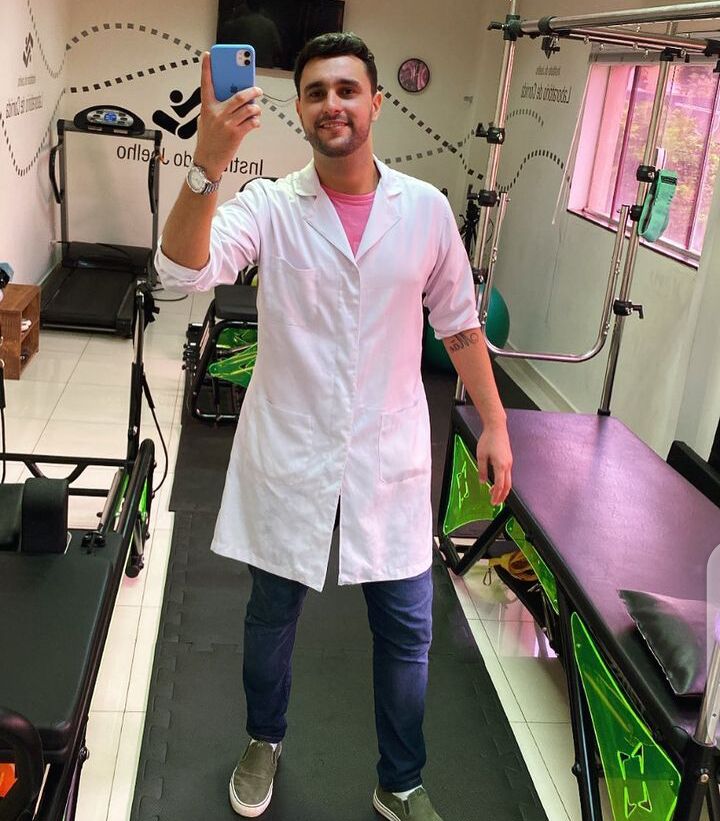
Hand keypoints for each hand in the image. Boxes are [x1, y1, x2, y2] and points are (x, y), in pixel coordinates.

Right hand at [194, 51, 262, 180]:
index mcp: (207, 108)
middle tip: (258, 90)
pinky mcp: (236, 135)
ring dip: (256, 108)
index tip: (208, 55)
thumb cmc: (208, 140)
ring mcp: (227, 124)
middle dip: (252, 91)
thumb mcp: (206, 121)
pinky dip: (256, 121)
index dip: (207, 68)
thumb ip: (216, 108)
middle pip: (238, 96)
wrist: (207, 161)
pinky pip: (251, 123)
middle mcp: (217, 113)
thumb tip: (234, 99)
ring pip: (248, 109)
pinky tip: (255, 122)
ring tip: (256, 110)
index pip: (206, 84)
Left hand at [476, 423, 511, 505]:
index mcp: (501, 465)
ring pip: (508, 481)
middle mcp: (507, 465)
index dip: (496, 495)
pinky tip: (497, 483)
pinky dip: (503, 482)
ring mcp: (509, 462)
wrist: (497, 427)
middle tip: (496, 503)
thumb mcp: (481, 456)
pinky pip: (508, 474)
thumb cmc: (489, 439)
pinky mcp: (508, 459)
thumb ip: (482, 470)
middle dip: (502, 496)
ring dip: (503, 490)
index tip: (492, 502)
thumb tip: (483, 482)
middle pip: (507, 486)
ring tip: (495, 495)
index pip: (500, 485)